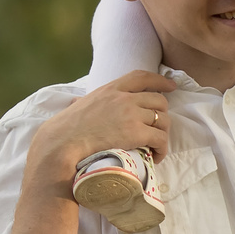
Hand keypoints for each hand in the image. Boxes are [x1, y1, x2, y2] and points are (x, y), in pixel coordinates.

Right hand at [26, 70, 171, 196]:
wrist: (63, 142)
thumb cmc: (65, 128)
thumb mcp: (78, 105)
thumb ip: (83, 101)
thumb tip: (74, 102)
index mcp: (111, 88)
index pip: (142, 77)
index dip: (160, 80)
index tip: (171, 86)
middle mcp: (124, 98)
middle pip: (158, 101)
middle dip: (162, 115)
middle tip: (158, 129)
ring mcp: (131, 114)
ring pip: (163, 120)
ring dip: (163, 134)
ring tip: (156, 146)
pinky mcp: (136, 133)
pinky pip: (160, 139)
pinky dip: (162, 148)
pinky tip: (156, 156)